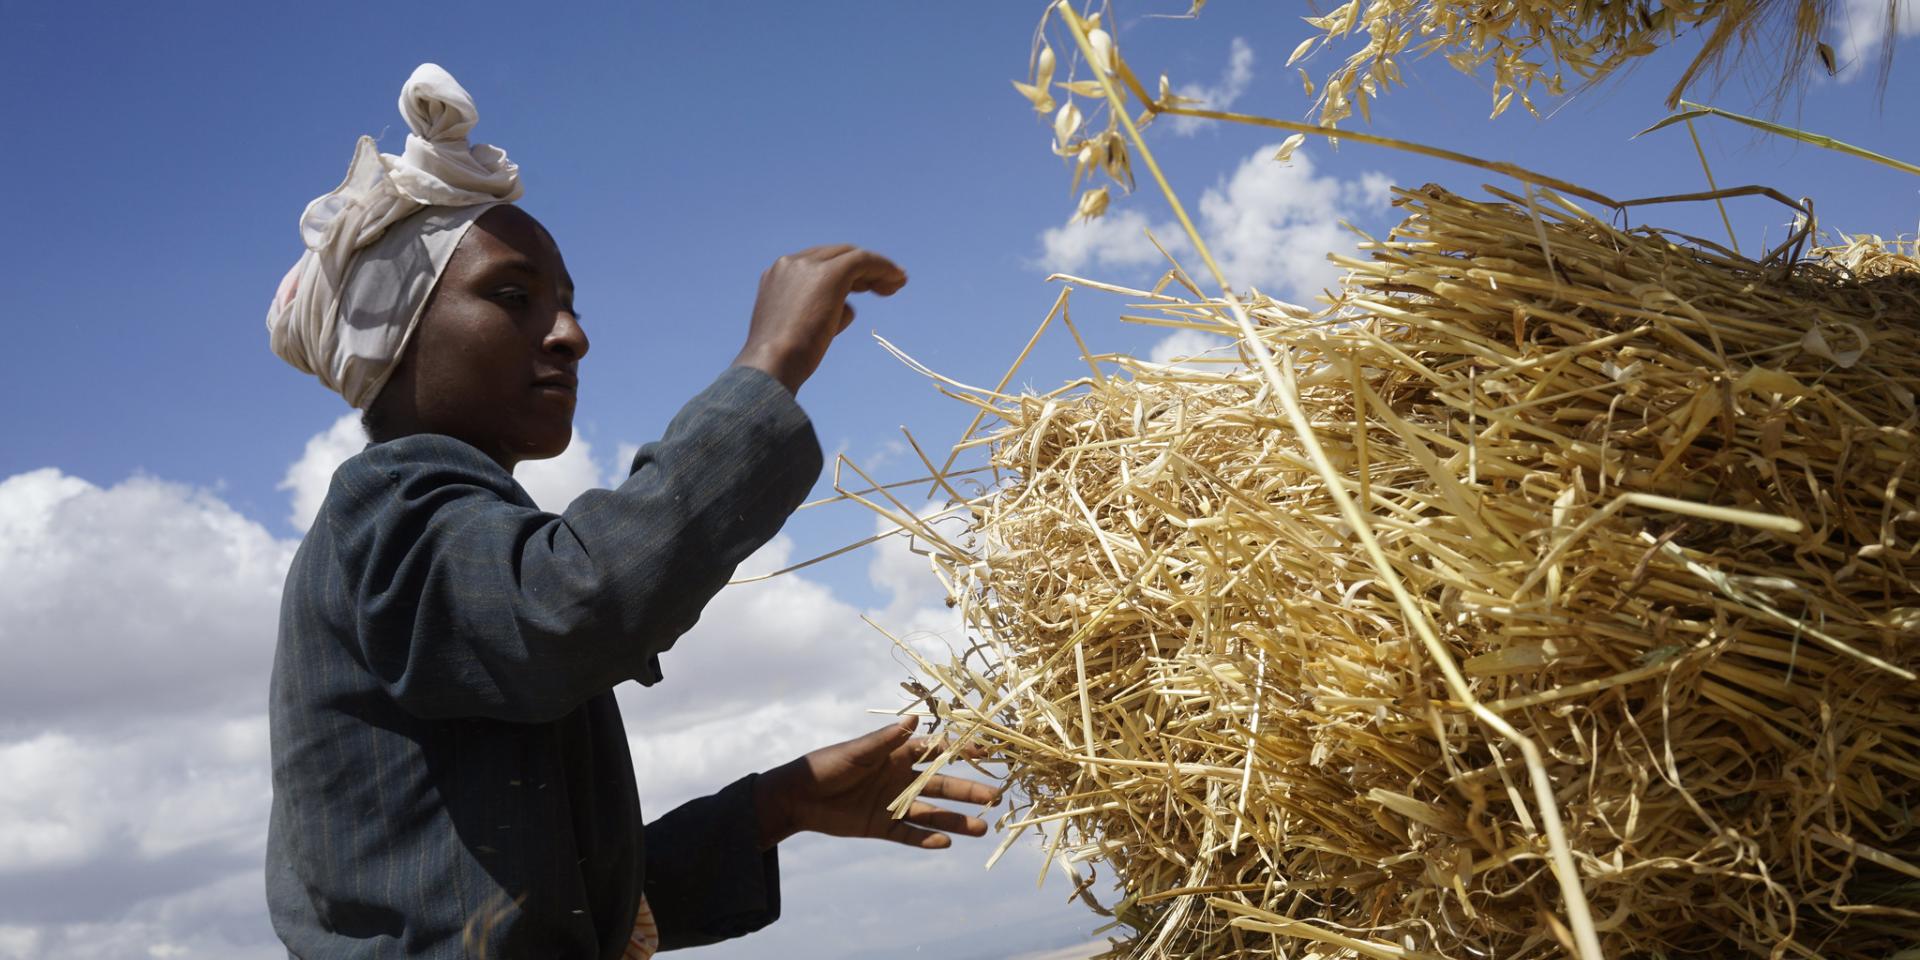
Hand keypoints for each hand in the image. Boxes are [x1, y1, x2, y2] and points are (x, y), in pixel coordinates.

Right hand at [731, 245, 906, 393]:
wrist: (772, 365)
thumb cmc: (783, 360)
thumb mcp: (797, 330)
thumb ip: (818, 312)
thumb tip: (847, 309)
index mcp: (777, 275)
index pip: (817, 265)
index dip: (845, 275)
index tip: (865, 290)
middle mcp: (790, 263)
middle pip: (835, 256)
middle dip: (862, 270)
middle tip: (886, 288)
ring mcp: (807, 266)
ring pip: (851, 257)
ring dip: (876, 269)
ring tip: (898, 284)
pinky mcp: (829, 273)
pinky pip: (863, 260)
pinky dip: (883, 267)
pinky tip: (898, 280)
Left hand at [753, 718, 994, 849]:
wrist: (798, 796)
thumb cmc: (827, 764)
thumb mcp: (857, 751)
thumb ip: (886, 740)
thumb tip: (914, 718)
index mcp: (897, 754)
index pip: (937, 751)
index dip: (961, 751)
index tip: (985, 755)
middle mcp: (901, 778)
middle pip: (942, 786)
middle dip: (969, 792)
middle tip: (996, 798)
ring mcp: (893, 804)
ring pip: (932, 814)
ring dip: (957, 821)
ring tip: (982, 829)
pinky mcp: (881, 826)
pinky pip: (910, 834)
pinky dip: (927, 839)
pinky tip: (947, 844)